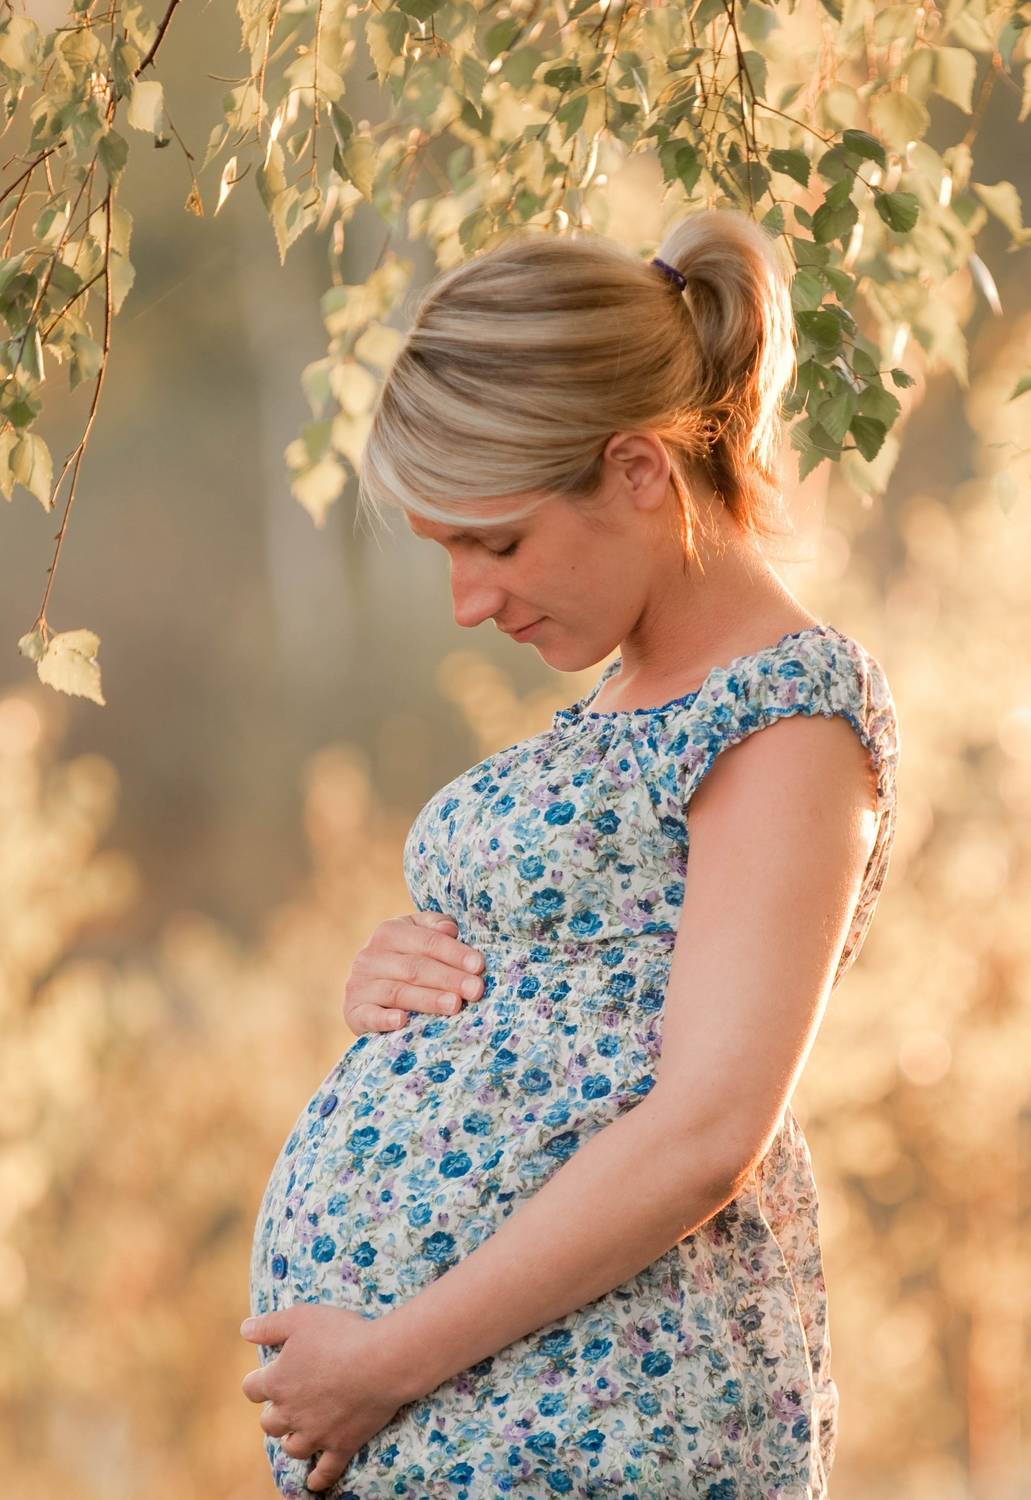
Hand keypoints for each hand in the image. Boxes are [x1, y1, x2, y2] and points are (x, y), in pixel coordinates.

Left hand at [240, 1304, 410, 1491]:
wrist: (381, 1361)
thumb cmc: (341, 1334)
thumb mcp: (301, 1318)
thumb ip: (269, 1326)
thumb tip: (244, 1330)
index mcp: (278, 1381)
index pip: (252, 1389)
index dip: (258, 1382)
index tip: (266, 1377)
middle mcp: (291, 1413)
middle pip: (269, 1423)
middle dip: (274, 1413)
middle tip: (287, 1403)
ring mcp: (316, 1434)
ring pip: (292, 1448)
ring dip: (292, 1440)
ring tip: (299, 1432)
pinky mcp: (341, 1445)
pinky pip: (325, 1472)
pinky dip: (318, 1479)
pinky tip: (313, 1483)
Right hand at [343, 910, 484, 1033]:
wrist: (368, 991)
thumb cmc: (406, 959)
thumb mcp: (419, 936)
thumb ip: (435, 928)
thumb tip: (450, 929)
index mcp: (389, 932)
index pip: (427, 941)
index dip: (454, 953)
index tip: (479, 965)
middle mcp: (370, 956)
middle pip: (415, 968)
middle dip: (449, 978)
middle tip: (476, 990)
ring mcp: (359, 984)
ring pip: (398, 992)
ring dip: (428, 999)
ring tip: (455, 1005)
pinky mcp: (353, 1011)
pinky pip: (368, 1015)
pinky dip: (384, 1019)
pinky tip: (402, 1021)